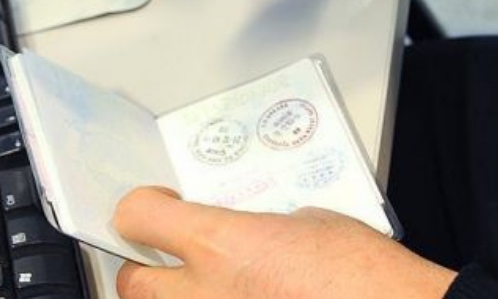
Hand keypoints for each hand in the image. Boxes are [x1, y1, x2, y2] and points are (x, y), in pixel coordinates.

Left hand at [113, 186, 456, 297]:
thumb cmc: (365, 275)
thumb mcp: (310, 223)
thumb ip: (262, 228)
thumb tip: (249, 237)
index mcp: (221, 245)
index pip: (138, 216)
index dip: (142, 207)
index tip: (157, 207)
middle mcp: (206, 296)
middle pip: (133, 283)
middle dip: (146, 268)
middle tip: (173, 258)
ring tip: (219, 289)